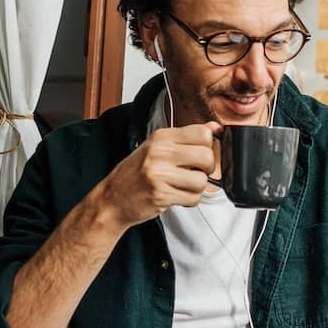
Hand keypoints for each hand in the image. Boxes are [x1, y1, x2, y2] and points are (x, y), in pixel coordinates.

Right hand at [97, 121, 221, 226]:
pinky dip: (189, 200)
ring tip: (182, 186)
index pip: (203, 133)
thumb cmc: (136, 173)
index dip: (208, 147)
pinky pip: (193, 198)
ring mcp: (159, 174)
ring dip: (196, 188)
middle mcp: (160, 152)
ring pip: (202, 181)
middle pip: (207, 156)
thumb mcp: (157, 147)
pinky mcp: (161, 195)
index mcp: (161, 137)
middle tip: (195, 172)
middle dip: (206, 169)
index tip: (200, 155)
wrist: (112, 199)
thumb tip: (215, 127)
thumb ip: (186, 137)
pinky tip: (176, 196)